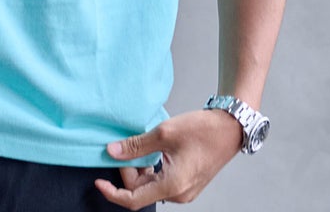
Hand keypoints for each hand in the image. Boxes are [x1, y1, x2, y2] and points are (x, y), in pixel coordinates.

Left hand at [94, 110, 242, 207]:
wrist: (230, 129)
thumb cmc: (202, 130)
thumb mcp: (164, 133)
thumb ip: (136, 145)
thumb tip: (111, 152)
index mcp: (172, 186)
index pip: (133, 200)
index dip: (112, 192)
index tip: (98, 181)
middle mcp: (178, 195)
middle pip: (140, 190)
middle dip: (128, 170)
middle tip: (126, 145)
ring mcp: (184, 191)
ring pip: (150, 185)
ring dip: (140, 168)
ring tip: (140, 145)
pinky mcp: (187, 183)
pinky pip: (161, 182)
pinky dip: (150, 168)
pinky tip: (151, 151)